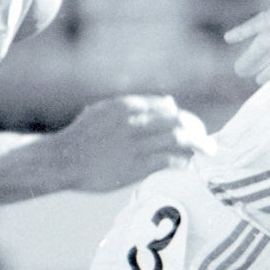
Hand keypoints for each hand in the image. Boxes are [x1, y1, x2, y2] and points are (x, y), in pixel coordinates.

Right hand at [51, 95, 212, 191]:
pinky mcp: (135, 166)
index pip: (169, 107)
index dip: (185, 118)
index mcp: (127, 106)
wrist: (61, 159)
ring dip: (197, 146)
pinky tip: (186, 164)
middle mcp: (134, 122)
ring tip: (205, 153)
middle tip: (207, 142)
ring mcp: (136, 144)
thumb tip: (169, 103)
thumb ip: (135, 106)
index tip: (193, 127)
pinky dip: (182, 161)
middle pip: (180, 122)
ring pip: (179, 140)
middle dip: (198, 132)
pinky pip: (169, 161)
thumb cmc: (83, 136)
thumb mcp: (105, 110)